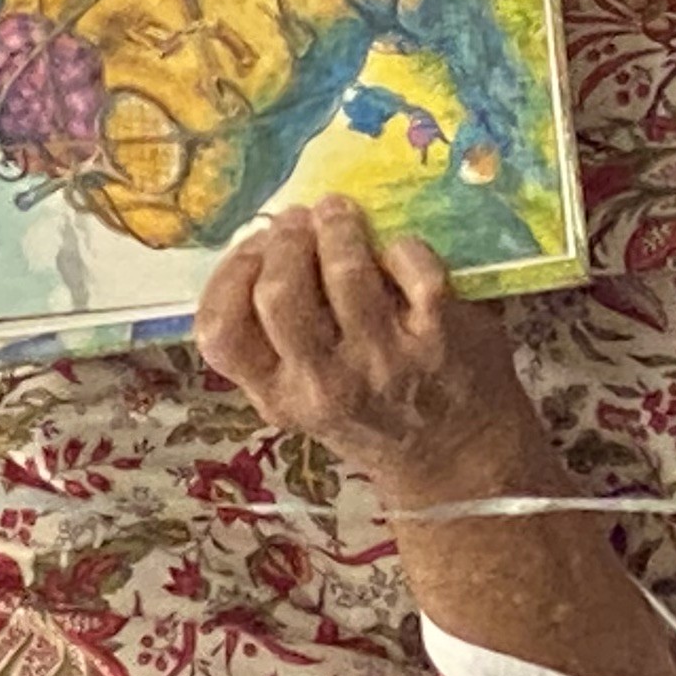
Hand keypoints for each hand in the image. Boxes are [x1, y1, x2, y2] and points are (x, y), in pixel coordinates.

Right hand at [195, 200, 548, 512]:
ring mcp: (384, 360)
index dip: (229, 274)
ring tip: (340, 214)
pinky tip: (398, 248)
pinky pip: (412, 267)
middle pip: (278, 292)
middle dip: (285, 240)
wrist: (454, 461)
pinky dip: (403, 247)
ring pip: (345, 271)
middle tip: (299, 221)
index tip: (254, 248)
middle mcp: (325, 384)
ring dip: (339, 227)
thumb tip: (267, 237)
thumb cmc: (370, 415)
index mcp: (279, 395)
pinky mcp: (439, 337)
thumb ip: (277, 340)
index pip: (220, 333)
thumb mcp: (304, 397)